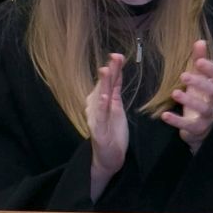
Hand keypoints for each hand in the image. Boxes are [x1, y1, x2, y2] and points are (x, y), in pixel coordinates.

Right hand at [86, 53, 128, 199]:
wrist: (107, 158)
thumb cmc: (112, 132)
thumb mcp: (116, 108)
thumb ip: (115, 91)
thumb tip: (116, 72)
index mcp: (101, 101)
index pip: (108, 82)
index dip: (113, 68)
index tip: (118, 55)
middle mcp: (95, 107)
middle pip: (103, 85)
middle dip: (109, 71)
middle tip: (114, 56)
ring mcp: (96, 118)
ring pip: (100, 97)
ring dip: (102, 84)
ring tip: (106, 70)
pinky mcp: (98, 130)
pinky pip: (100, 116)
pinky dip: (100, 106)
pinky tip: (103, 97)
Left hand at [161, 39, 212, 151]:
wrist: (202, 127)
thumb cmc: (201, 97)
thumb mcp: (201, 78)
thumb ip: (200, 60)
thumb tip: (200, 41)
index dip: (211, 69)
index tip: (199, 61)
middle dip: (199, 83)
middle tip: (183, 75)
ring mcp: (209, 116)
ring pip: (204, 109)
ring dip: (189, 101)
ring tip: (175, 93)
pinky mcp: (199, 129)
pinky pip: (190, 126)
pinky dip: (177, 121)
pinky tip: (165, 115)